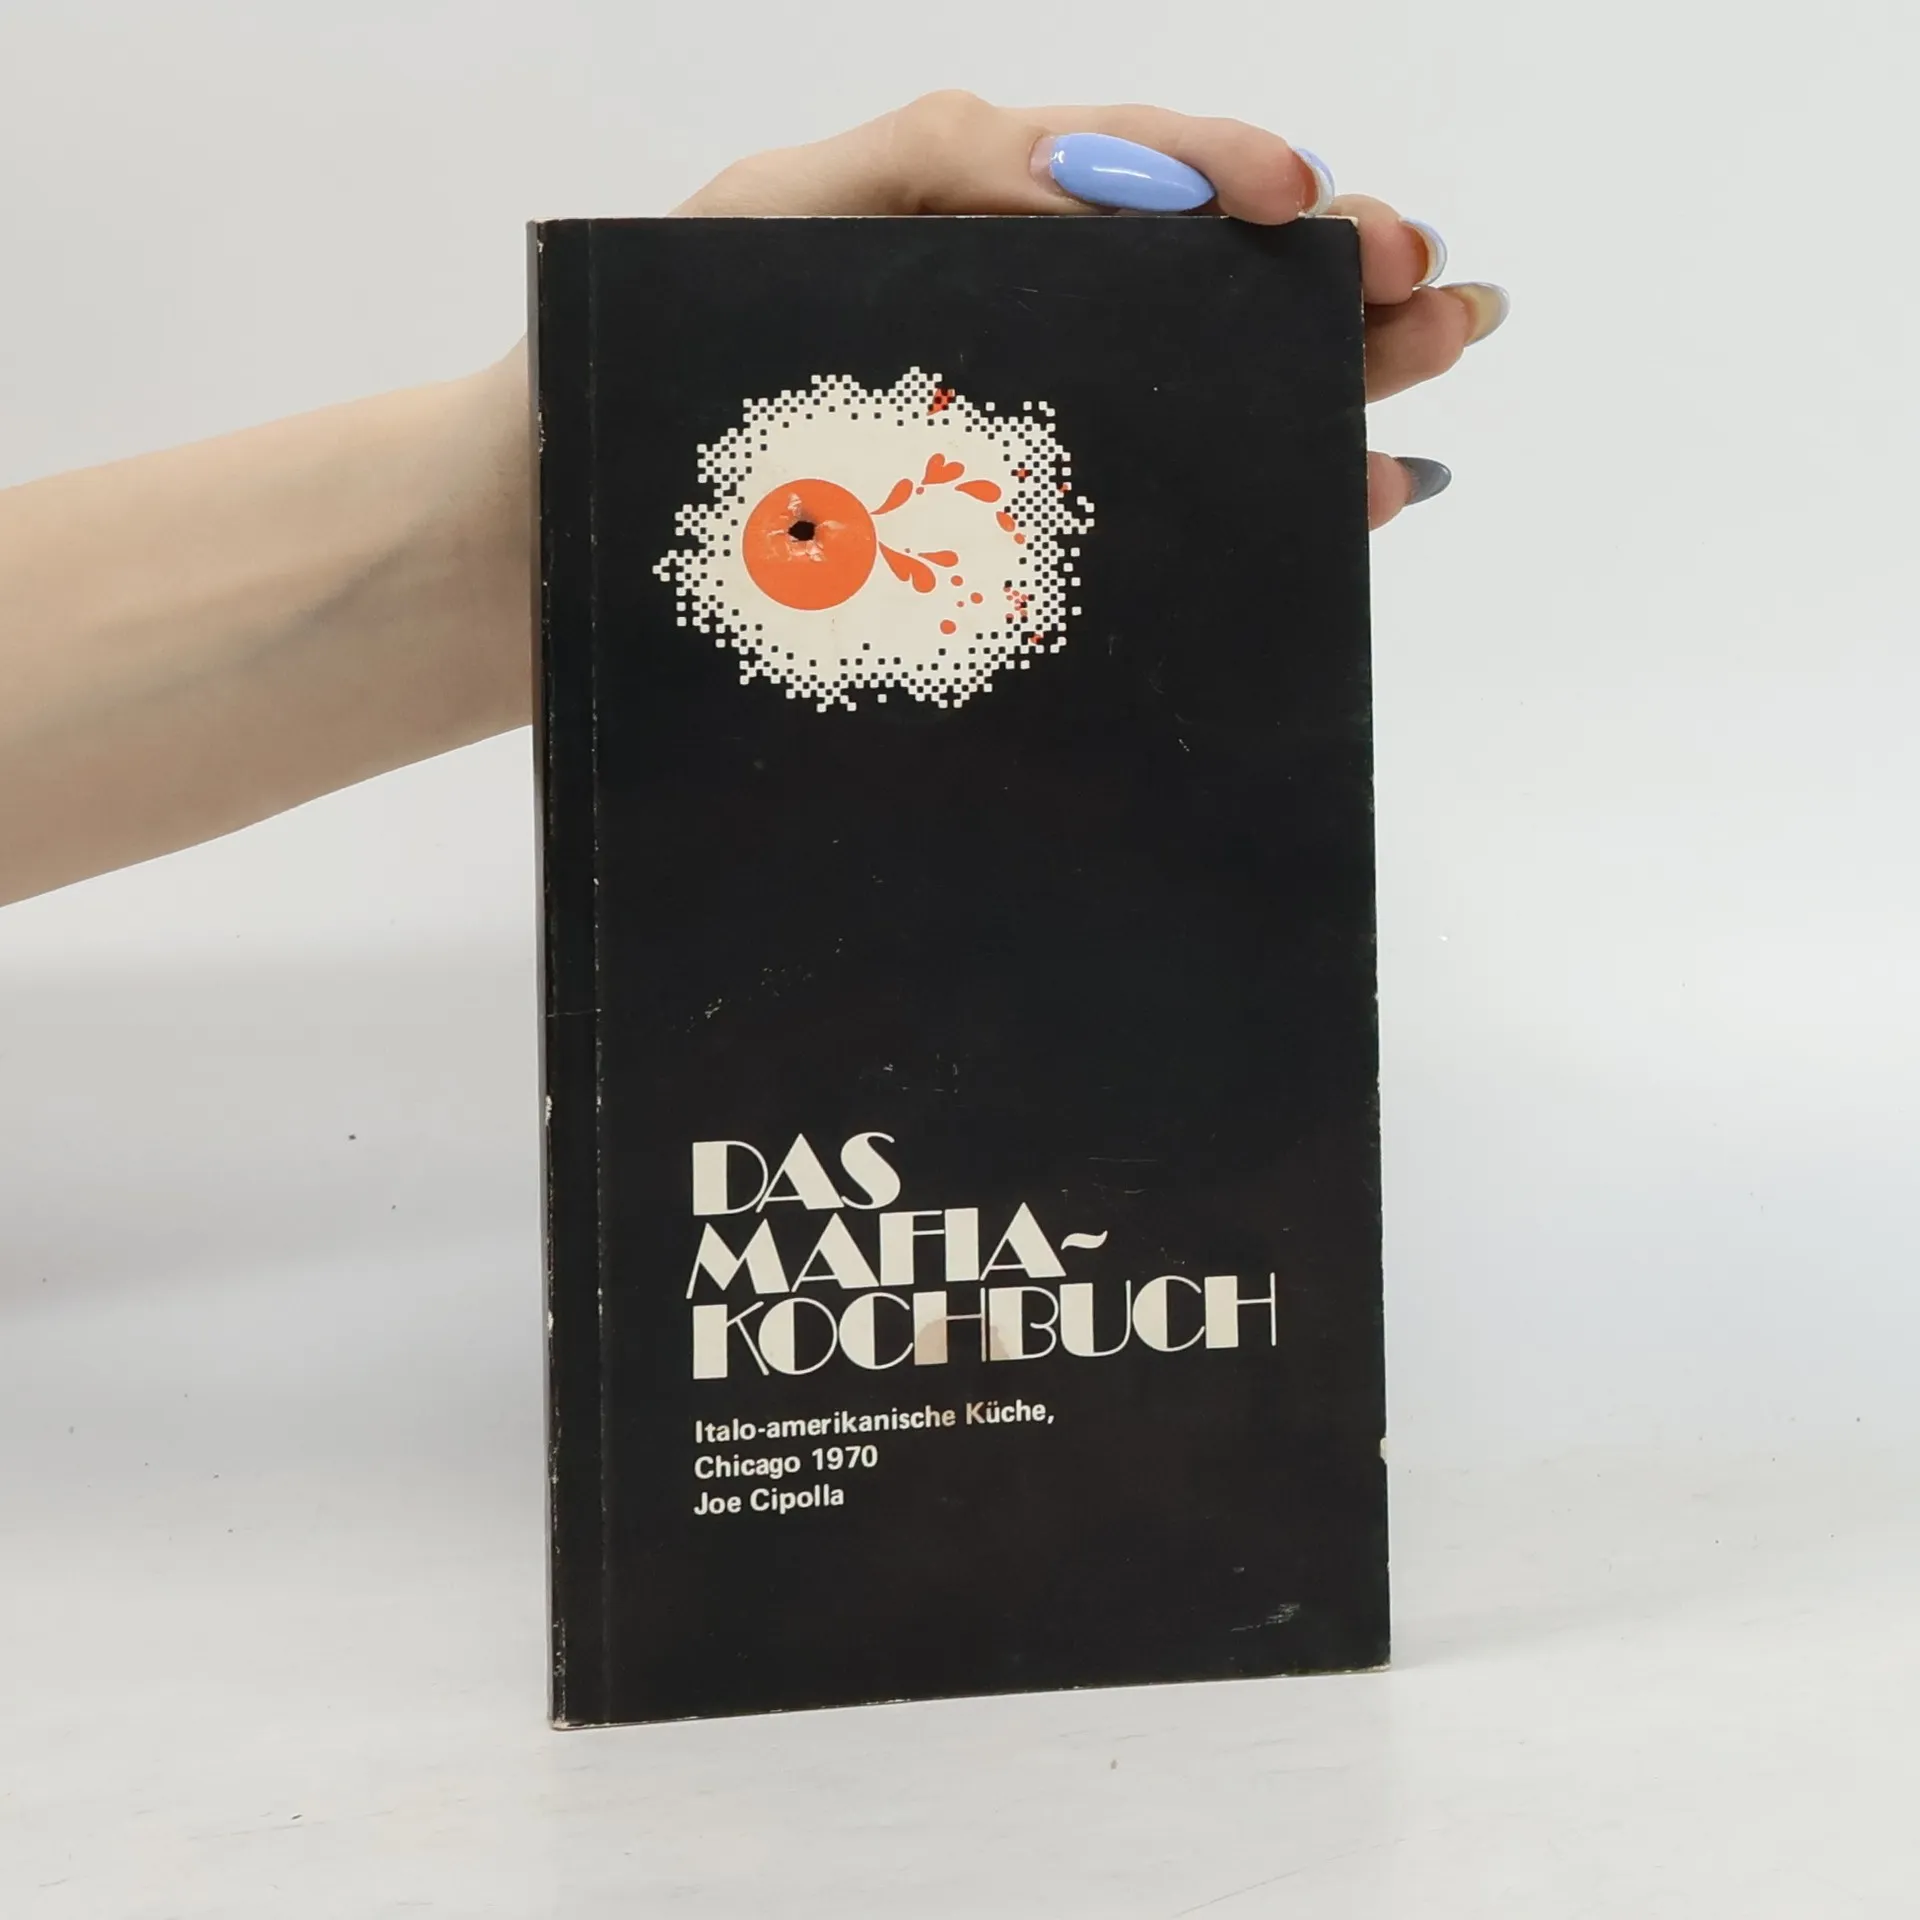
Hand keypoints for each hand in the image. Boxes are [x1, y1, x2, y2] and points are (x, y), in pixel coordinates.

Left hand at [676, 92, 1505, 530]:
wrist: (573, 528)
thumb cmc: (661, 350)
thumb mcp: (782, 212)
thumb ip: (945, 165)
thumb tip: (1113, 180)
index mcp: (985, 227)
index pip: (1148, 184)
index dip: (1246, 186)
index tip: (1321, 214)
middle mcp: (1028, 330)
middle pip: (1211, 291)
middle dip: (1334, 284)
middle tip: (1445, 296)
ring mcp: (1029, 440)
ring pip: (1209, 400)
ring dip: (1329, 389)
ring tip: (1432, 376)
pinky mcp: (1013, 551)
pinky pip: (1160, 514)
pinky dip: (1262, 503)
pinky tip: (1353, 498)